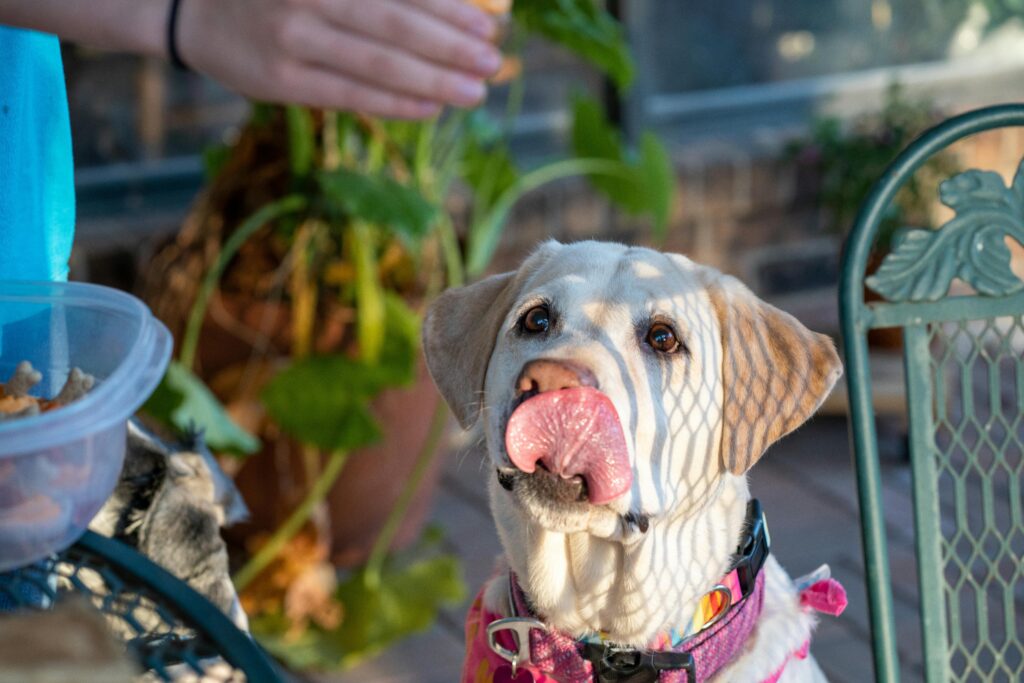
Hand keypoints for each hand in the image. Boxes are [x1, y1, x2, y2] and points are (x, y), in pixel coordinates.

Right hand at [177, 0, 501, 117]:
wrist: (193, 8)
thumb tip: (449, 5)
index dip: (452, 8)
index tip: (493, 24)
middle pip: (397, 25)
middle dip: (453, 46)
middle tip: (493, 61)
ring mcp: (292, 39)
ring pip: (378, 64)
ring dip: (435, 80)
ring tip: (476, 91)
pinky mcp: (281, 82)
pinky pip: (351, 95)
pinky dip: (396, 103)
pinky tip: (432, 107)